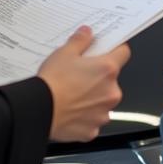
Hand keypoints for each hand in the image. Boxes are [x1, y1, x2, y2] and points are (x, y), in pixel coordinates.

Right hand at [38, 26, 129, 141]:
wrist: (39, 110)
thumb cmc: (52, 82)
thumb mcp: (64, 53)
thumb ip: (80, 41)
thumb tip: (87, 33)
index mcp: (107, 69)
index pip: (123, 53)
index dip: (115, 49)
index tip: (108, 50)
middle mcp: (111, 92)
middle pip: (112, 79)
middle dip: (99, 77)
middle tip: (80, 74)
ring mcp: (103, 113)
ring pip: (103, 101)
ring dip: (93, 97)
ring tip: (73, 94)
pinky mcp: (93, 130)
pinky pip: (92, 119)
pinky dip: (85, 116)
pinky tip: (70, 110)